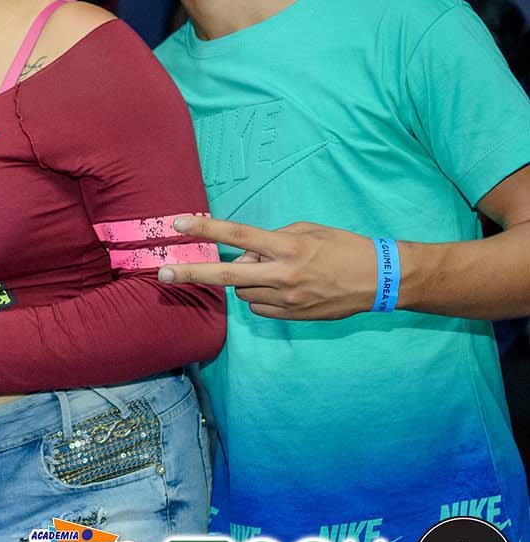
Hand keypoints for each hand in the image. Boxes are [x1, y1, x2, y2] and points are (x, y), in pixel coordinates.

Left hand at [157, 215, 377, 319]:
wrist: (379, 280)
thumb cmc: (342, 247)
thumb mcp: (307, 231)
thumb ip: (271, 240)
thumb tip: (245, 256)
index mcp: (287, 248)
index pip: (238, 236)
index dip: (206, 230)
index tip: (179, 224)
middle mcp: (283, 275)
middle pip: (226, 276)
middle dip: (191, 273)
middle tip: (162, 272)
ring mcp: (287, 300)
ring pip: (243, 291)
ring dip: (246, 280)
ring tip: (274, 270)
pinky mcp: (291, 317)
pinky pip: (258, 307)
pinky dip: (259, 296)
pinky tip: (281, 287)